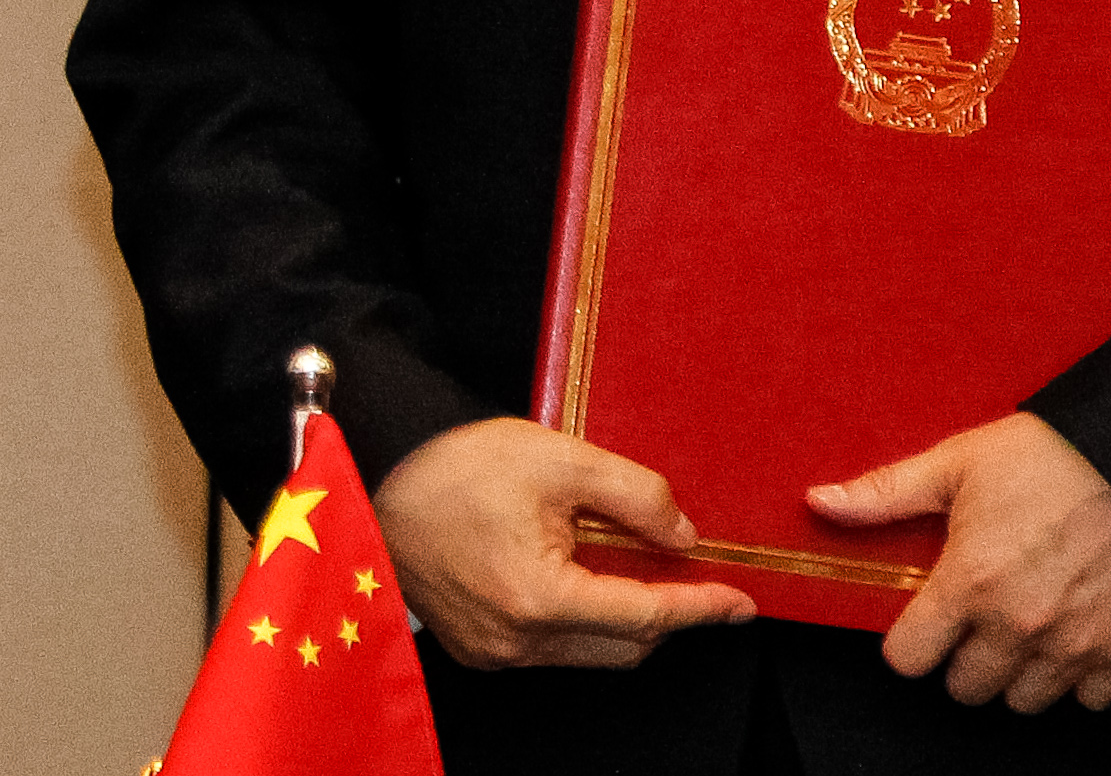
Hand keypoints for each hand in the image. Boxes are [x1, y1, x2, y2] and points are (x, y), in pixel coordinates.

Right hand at [374, 416, 758, 668]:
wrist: (371, 472)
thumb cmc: (450, 463)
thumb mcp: (556, 458)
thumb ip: (634, 494)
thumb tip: (682, 533)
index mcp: (539, 597)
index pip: (647, 615)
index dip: (701, 607)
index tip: (738, 603)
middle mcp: (516, 639)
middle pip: (625, 646)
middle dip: (664, 613)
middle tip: (683, 572)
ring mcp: (492, 650)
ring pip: (589, 652)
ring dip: (620, 617)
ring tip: (618, 563)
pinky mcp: (474, 647)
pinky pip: (549, 649)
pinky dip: (577, 620)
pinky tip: (571, 575)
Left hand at [810, 412, 1110, 712]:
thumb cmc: (1050, 459)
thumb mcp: (955, 464)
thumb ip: (884, 493)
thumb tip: (821, 501)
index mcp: (970, 582)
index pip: (909, 659)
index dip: (906, 644)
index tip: (918, 627)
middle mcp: (1019, 624)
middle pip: (966, 688)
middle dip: (960, 661)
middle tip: (971, 625)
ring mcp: (1074, 644)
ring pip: (1024, 701)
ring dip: (1014, 675)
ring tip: (1016, 632)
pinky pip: (1089, 700)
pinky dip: (1077, 680)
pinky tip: (1067, 639)